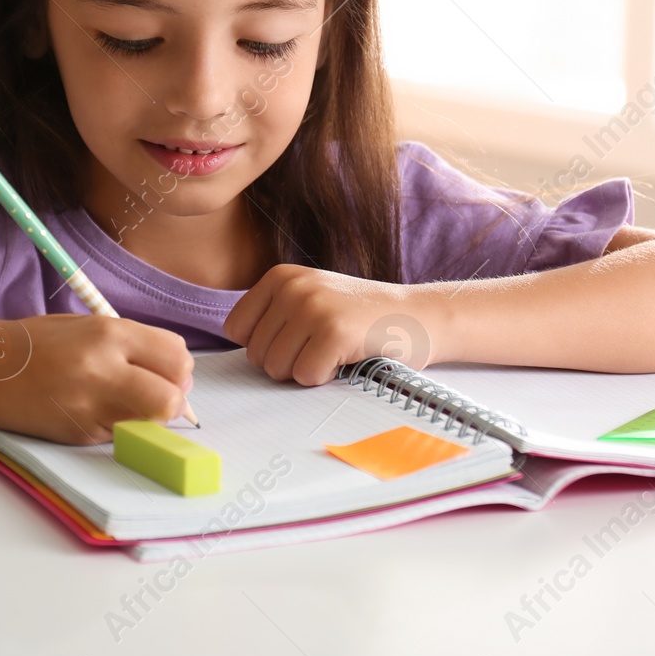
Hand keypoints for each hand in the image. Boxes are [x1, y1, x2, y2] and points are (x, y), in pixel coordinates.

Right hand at [0, 314, 193, 444]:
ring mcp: (91, 407)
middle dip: (173, 397)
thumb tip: (178, 374)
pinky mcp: (80, 435)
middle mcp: (103, 370)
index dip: (178, 368)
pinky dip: (121, 426)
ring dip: (149, 415)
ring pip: (150, 422)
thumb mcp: (91, 326)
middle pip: (171, 398)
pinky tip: (97, 410)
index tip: (169, 370)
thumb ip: (135, 345)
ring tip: (125, 400)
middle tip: (158, 391)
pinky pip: (121, 434)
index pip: (176, 357)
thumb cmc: (40, 343)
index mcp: (109, 334)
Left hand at [222, 264, 422, 385]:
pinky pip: (305, 376)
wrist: (419, 316)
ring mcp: (313, 307)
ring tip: (335, 350)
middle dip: (288, 363)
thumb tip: (237, 352)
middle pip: (256, 354)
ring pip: (277, 369)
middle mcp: (292, 287)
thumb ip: (273, 318)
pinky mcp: (334, 332)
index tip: (299, 339)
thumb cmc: (360, 319)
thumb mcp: (309, 301)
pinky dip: (326, 378)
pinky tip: (348, 357)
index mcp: (280, 277)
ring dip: (306, 371)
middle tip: (323, 347)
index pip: (236, 330)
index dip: (266, 346)